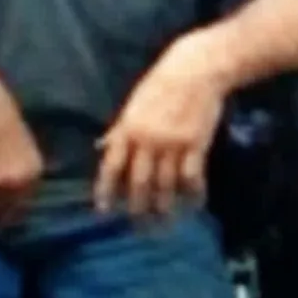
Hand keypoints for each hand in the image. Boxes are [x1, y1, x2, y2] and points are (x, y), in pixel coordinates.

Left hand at [94, 33, 228, 217]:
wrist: (195, 69)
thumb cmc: (160, 84)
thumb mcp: (133, 104)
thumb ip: (119, 130)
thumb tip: (102, 148)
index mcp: (128, 129)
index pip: (112, 167)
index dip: (106, 191)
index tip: (104, 212)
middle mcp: (147, 140)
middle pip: (139, 183)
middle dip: (137, 209)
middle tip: (137, 228)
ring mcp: (172, 143)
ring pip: (165, 185)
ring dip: (164, 208)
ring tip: (164, 225)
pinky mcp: (196, 145)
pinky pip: (192, 177)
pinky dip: (192, 194)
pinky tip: (192, 205)